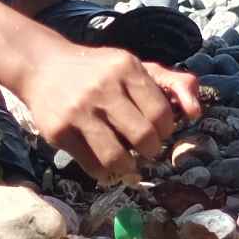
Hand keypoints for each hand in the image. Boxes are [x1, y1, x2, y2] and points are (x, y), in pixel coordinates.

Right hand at [13, 38, 201, 181]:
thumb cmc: (98, 70)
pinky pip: (92, 165)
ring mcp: (79, 110)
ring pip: (117, 157)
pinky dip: (104, 172)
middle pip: (143, 137)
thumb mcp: (135, 66)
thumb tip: (196, 112)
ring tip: (128, 163)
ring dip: (128, 167)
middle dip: (150, 150)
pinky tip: (104, 162)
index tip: (157, 131)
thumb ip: (173, 83)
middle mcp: (103, 87)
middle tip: (145, 149)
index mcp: (126, 67)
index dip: (165, 130)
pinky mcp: (59, 131)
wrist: (42, 66)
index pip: (161, 114)